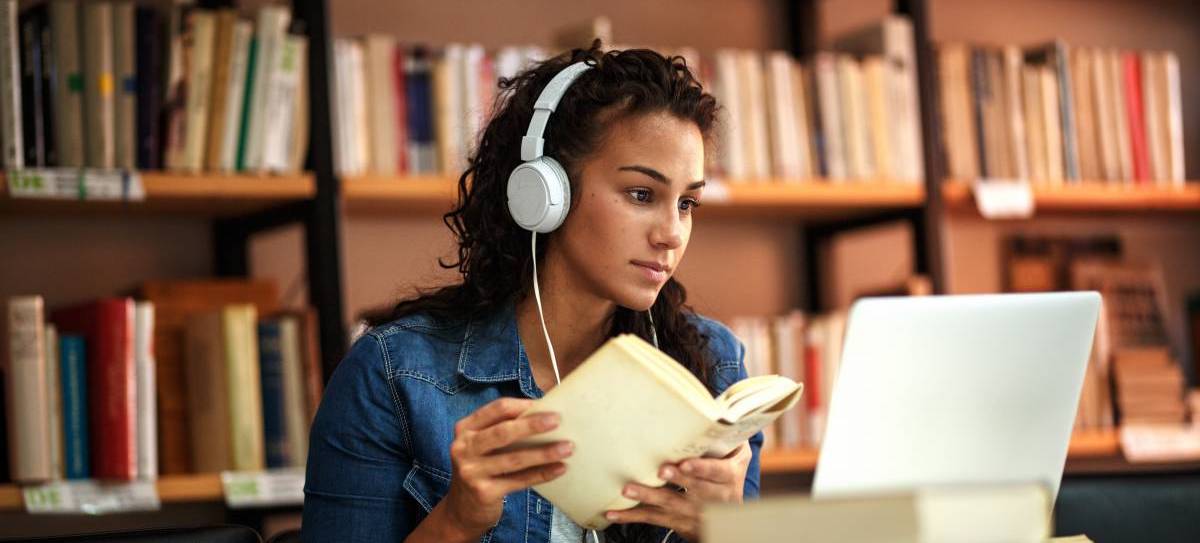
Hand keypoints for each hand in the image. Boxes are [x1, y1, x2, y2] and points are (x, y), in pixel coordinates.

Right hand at [438, 398, 571, 539]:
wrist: (462, 510)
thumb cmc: (482, 468)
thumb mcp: (482, 445)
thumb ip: (503, 429)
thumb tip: (545, 414)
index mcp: (466, 428)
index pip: (497, 410)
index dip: (522, 406)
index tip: (547, 405)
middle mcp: (463, 448)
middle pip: (503, 432)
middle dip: (532, 425)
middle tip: (558, 420)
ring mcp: (471, 472)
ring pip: (514, 458)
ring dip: (544, 452)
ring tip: (567, 448)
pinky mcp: (483, 493)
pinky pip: (519, 481)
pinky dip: (541, 474)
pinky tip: (559, 469)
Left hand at [604, 442, 752, 541]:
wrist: (731, 520)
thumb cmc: (728, 476)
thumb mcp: (738, 457)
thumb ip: (729, 436)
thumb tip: (720, 408)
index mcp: (728, 477)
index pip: (717, 472)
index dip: (701, 469)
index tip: (685, 464)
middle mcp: (714, 497)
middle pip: (694, 489)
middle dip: (676, 480)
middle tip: (660, 470)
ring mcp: (694, 512)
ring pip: (670, 504)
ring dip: (648, 497)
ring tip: (628, 489)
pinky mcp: (678, 522)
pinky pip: (653, 519)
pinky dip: (632, 517)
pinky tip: (613, 514)